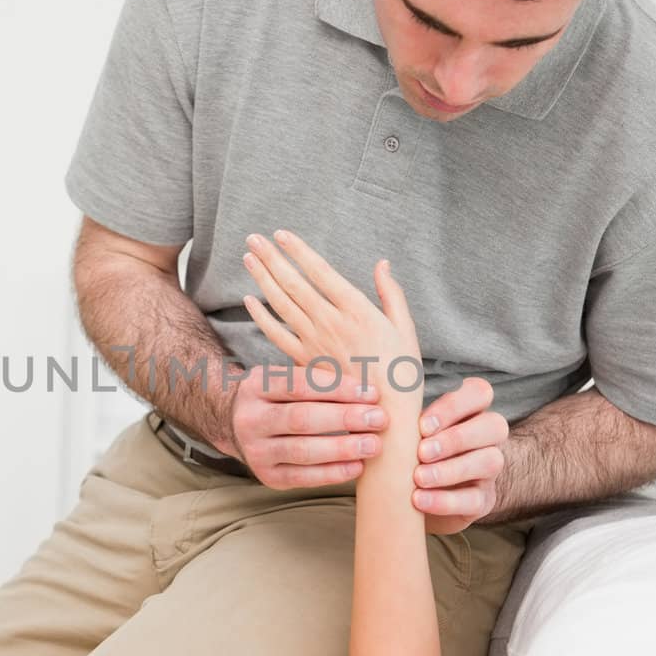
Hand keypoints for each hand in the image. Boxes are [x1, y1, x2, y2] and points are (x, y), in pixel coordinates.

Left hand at [226, 228, 421, 488]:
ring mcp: (314, 344)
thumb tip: (382, 264)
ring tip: (249, 257)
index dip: (298, 251)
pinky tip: (250, 301)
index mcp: (357, 311)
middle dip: (272, 258)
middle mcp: (331, 324)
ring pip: (281, 305)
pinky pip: (277, 336)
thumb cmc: (402, 375)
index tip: (281, 234)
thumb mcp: (406, 330)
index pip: (320, 272)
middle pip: (293, 284)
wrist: (384, 421)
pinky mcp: (304, 363)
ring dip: (263, 279)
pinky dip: (261, 317)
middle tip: (253, 238)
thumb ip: (392, 295)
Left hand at [411, 376, 509, 533]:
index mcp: (470, 412)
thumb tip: (376, 407)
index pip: (480, 393)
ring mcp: (489, 470)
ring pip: (490, 461)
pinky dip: (445, 500)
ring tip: (418, 478)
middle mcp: (486, 437)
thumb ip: (399, 418)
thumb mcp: (404, 432)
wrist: (412, 500)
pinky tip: (419, 500)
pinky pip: (475, 499)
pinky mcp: (482, 501)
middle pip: (494, 425)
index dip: (455, 406)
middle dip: (456, 438)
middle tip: (421, 452)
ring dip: (451, 469)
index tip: (422, 425)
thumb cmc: (407, 454)